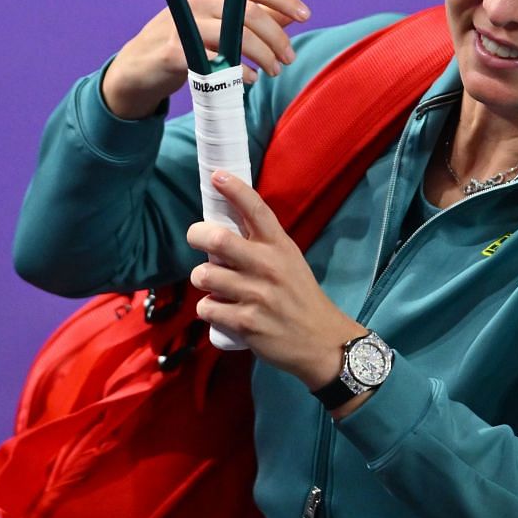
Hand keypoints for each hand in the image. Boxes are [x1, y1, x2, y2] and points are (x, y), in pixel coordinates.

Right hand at [100, 0, 310, 118]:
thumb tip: (290, 16)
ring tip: (274, 71)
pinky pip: (216, 59)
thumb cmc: (185, 42)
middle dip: (277, 37)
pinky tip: (249, 79)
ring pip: (236, 35)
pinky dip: (239, 71)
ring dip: (263, 55)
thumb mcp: (218, 23)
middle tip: (289, 58)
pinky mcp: (174, 49)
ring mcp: (183, 22)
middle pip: (249, 12)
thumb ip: (251, 18)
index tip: (305, 15)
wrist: (140, 66)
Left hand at [185, 170, 364, 390]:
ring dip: (201, 279)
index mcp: (279, 246)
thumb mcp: (289, 260)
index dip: (234, 189)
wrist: (321, 341)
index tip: (217, 175)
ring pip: (204, 276)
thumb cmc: (299, 295)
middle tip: (196, 237)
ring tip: (213, 285)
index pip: (256, 209)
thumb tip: (221, 228)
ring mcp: (256, 296)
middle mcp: (268, 266)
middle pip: (217, 239)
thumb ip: (261, 244)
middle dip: (196, 234)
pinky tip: (221, 311)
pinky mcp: (246, 324)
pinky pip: (207, 308)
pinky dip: (208, 309)